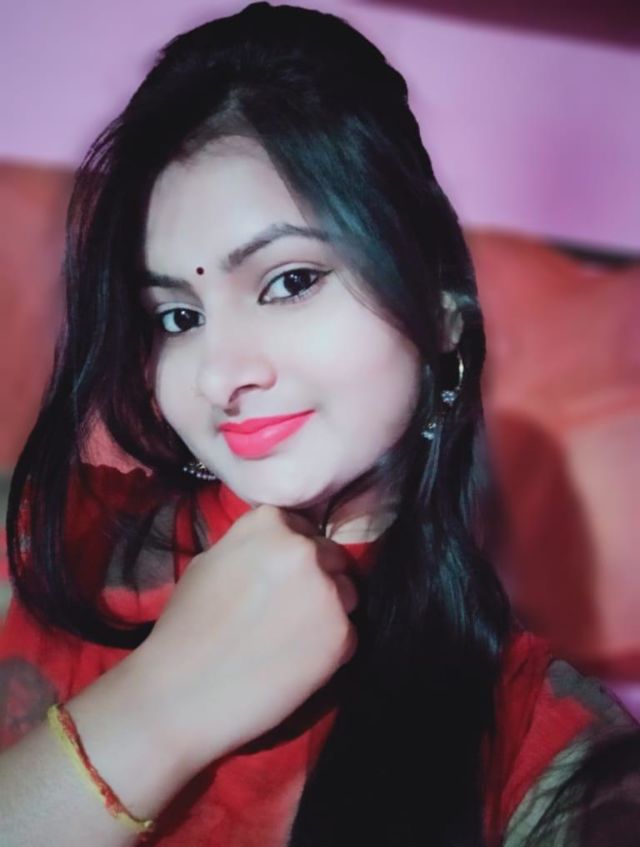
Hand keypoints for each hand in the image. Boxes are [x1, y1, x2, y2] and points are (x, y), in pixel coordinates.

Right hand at [136, 503, 358, 773]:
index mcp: (271, 523)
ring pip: (346, 594)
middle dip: (317, 579)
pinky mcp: (342, 635)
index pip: (303, 528)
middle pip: (331, 558)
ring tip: (290, 639)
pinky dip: (329, 648)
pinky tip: (295, 663)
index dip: (293, 555)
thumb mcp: (211, 562)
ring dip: (328, 612)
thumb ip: (253, 547)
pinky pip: (348, 633)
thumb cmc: (185, 626)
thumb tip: (276, 549)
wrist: (181, 692)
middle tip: (288, 611)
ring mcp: (327, 591)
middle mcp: (305, 550)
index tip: (280, 578)